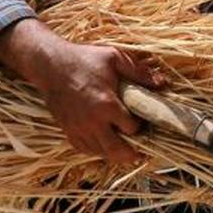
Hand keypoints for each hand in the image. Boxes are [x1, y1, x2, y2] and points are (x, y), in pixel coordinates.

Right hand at [0, 19, 164, 163]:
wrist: (49, 64)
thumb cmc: (83, 59)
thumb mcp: (114, 58)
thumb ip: (139, 73)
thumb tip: (163, 83)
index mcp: (107, 105)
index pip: (132, 129)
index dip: (141, 127)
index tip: (144, 121)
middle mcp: (93, 122)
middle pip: (117, 151)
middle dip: (132, 153)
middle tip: (141, 151)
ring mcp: (78, 129)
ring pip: (101, 153)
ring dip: (115, 152)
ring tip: (125, 148)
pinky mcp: (68, 130)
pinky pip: (85, 149)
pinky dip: (97, 150)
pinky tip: (105, 143)